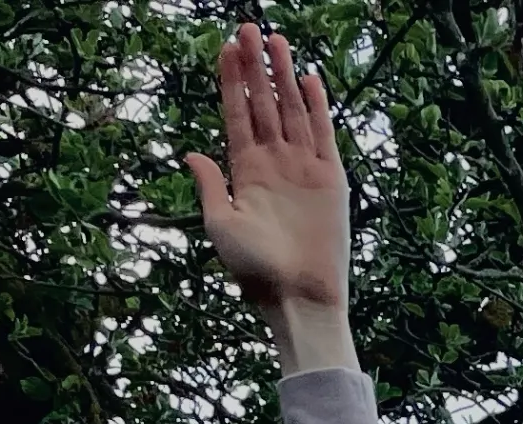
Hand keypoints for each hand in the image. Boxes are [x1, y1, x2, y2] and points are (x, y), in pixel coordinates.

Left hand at [182, 22, 348, 327]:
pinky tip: (308, 78)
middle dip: (255, 67)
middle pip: (264, 104)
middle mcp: (274, 164)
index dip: (231, 82)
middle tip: (248, 28)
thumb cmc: (255, 270)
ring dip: (283, 76)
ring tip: (276, 40)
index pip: (237, 115)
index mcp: (245, 172)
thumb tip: (191, 152)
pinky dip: (317, 107)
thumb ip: (208, 185)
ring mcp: (303, 169)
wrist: (298, 297)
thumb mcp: (220, 224)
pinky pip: (324, 135)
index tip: (225, 48)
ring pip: (293, 111)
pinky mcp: (331, 180)